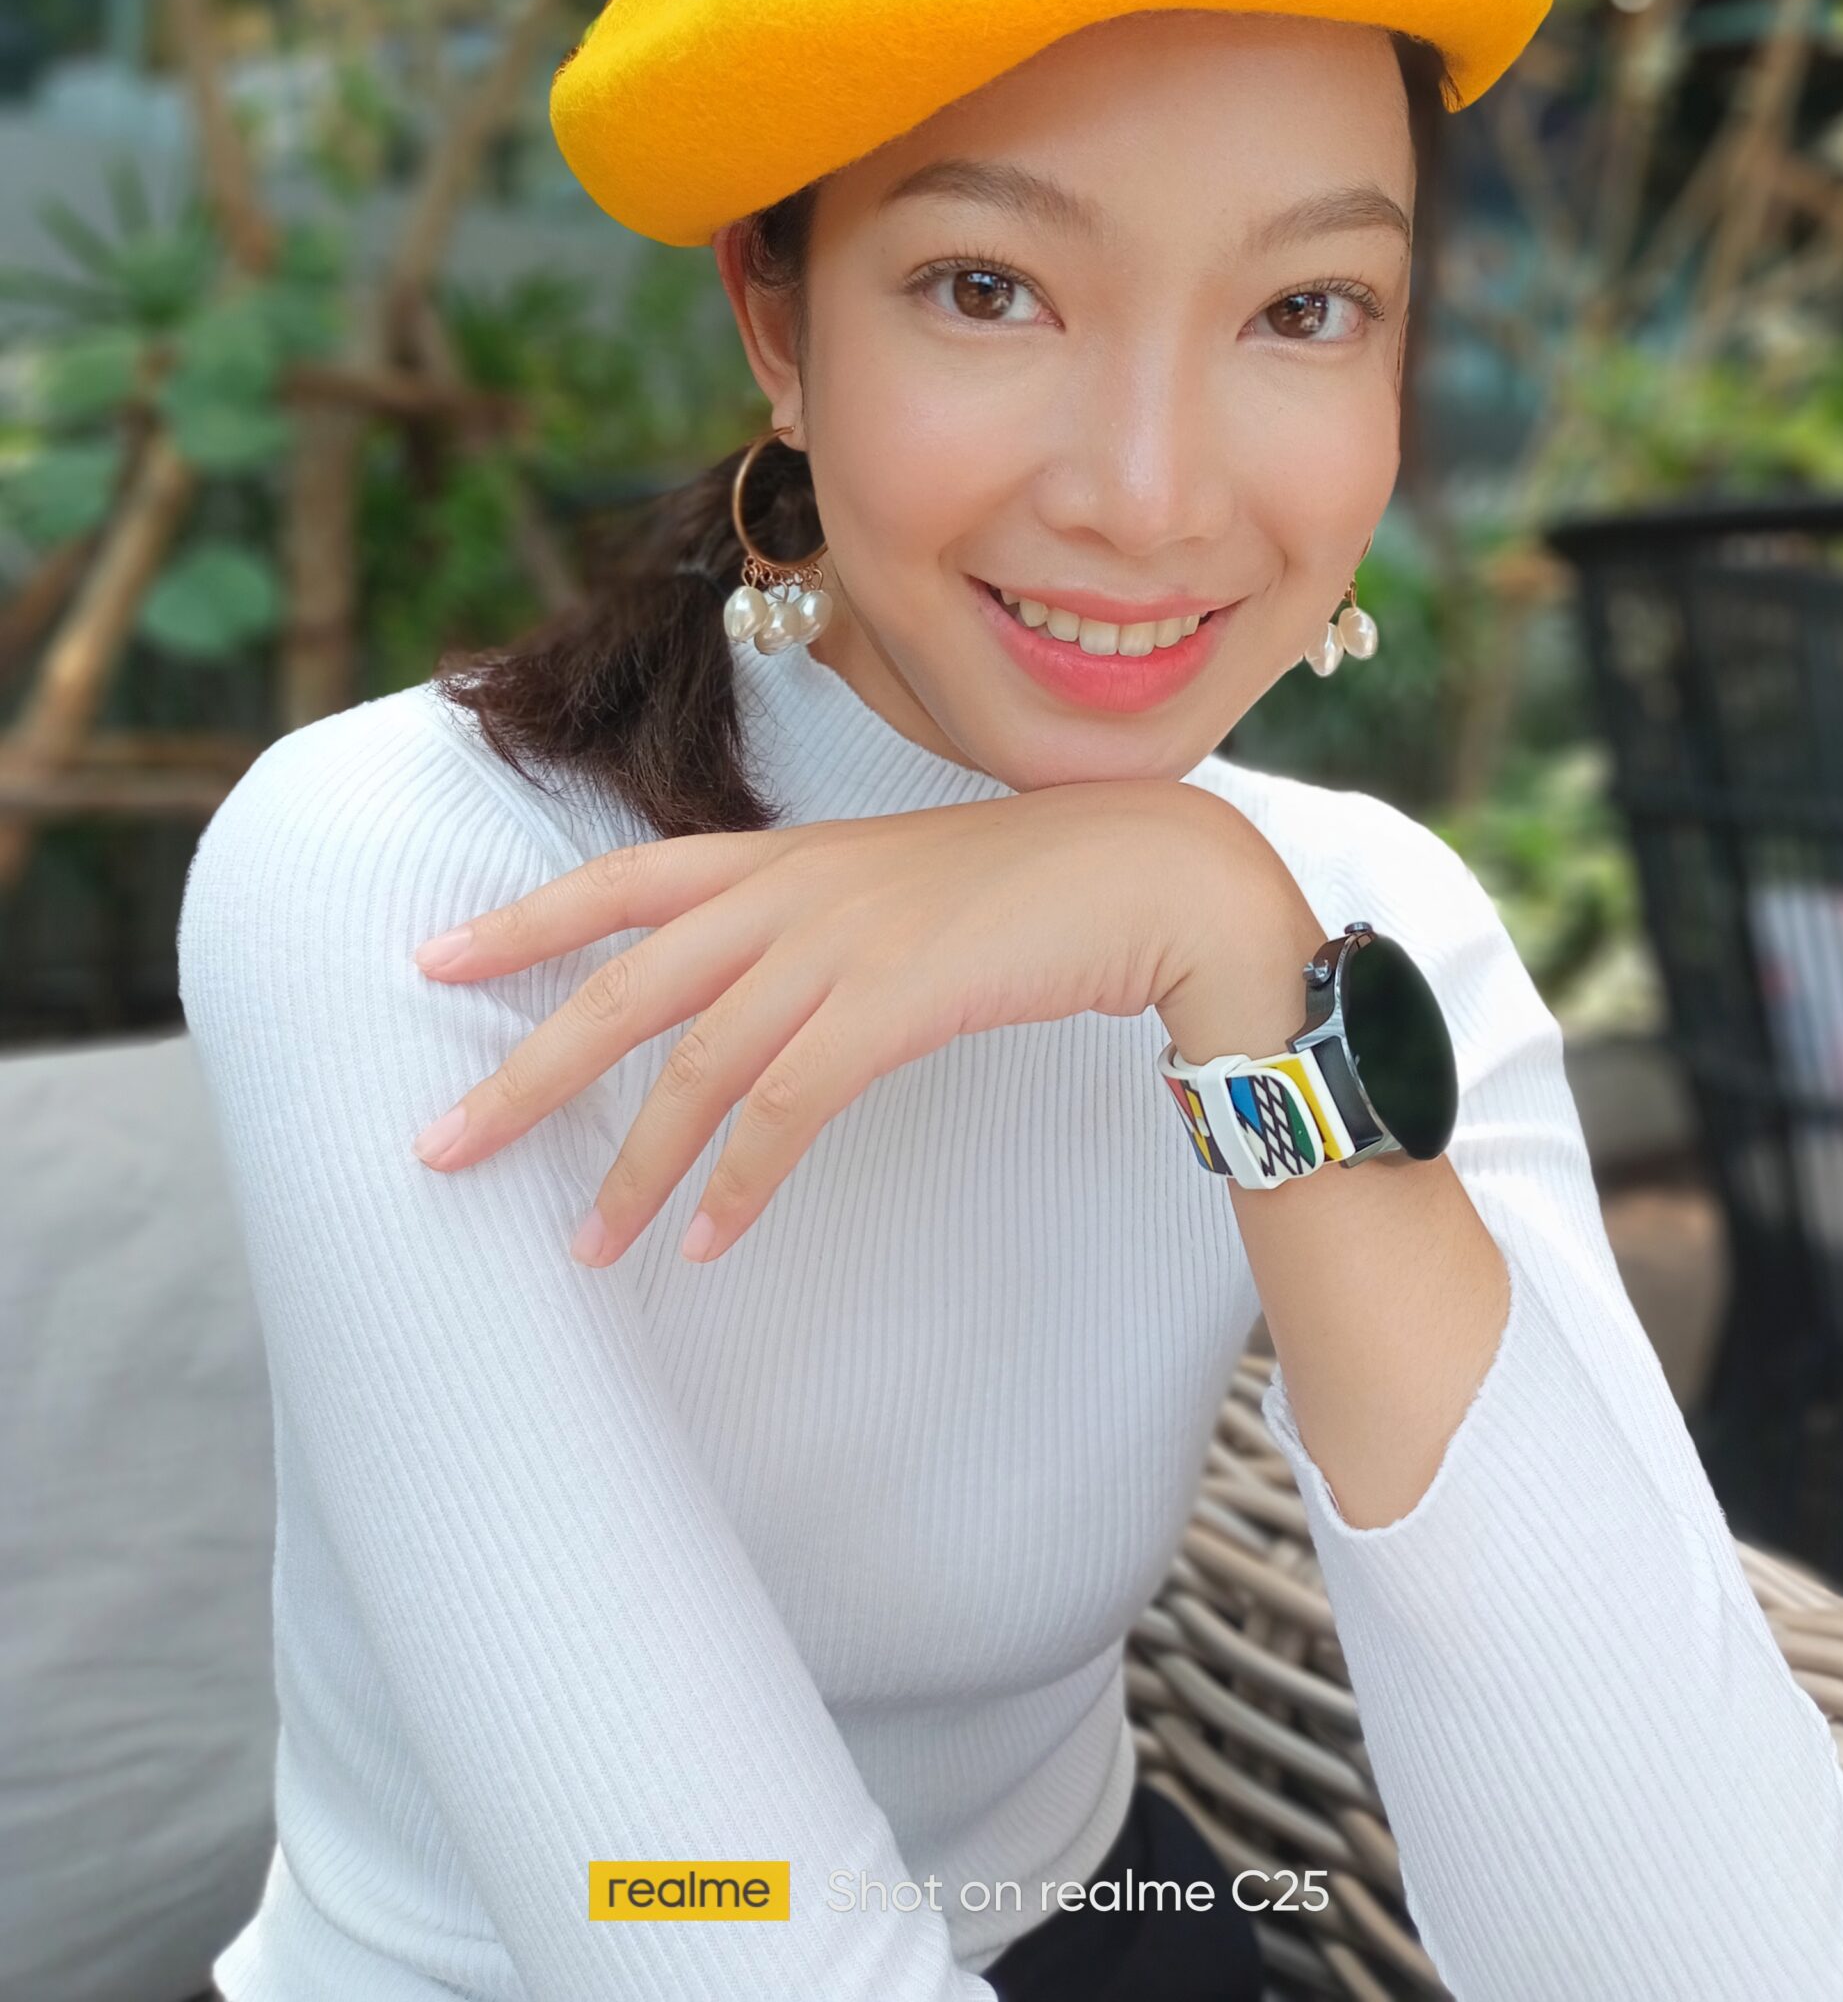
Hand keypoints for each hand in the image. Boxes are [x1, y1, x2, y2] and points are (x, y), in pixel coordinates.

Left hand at [408, 780, 1310, 1268]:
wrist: (1148, 872)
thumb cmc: (1030, 888)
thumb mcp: (894, 888)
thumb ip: (811, 924)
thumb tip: (748, 996)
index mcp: (784, 856)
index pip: (622, 879)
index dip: (522, 920)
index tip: (430, 957)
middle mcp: (793, 890)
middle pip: (623, 985)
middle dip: (524, 1069)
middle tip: (438, 1146)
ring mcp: (842, 942)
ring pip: (694, 1062)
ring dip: (630, 1166)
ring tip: (582, 1250)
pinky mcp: (896, 1000)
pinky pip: (788, 1106)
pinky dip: (740, 1180)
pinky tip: (708, 1239)